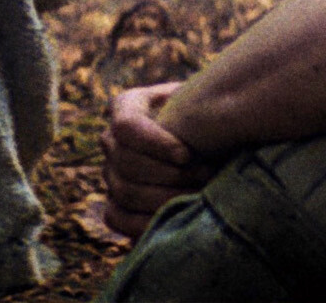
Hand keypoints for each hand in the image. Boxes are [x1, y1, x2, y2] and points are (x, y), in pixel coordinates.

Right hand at [101, 82, 216, 238]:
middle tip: (206, 177)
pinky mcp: (116, 204)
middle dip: (169, 174)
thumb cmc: (214, 118)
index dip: (154, 144)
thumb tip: (209, 111)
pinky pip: (117, 217)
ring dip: (165, 198)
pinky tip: (176, 219)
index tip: (188, 154)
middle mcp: (112, 140)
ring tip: (200, 196)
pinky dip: (144, 223)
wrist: (214, 145)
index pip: (126, 126)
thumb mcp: (207, 102)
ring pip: (124, 191)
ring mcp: (111, 174)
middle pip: (126, 162)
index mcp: (127, 106)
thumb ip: (203, 103)